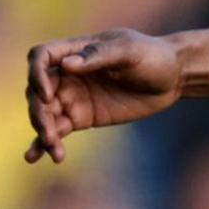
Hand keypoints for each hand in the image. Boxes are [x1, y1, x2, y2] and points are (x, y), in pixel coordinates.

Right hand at [23, 29, 184, 161]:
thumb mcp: (128, 51)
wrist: (172, 78)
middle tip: (48, 134)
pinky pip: (58, 129)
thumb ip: (98, 56)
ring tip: (53, 150)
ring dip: (43, 132)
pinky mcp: (82, 117)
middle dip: (38, 113)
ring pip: (45, 114)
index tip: (47, 95)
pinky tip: (38, 157)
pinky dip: (45, 143)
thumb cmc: (151, 56)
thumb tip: (67, 65)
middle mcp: (67, 74)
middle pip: (36, 91)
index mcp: (73, 51)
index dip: (36, 75)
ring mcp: (72, 97)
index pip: (40, 57)